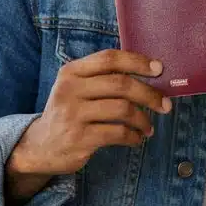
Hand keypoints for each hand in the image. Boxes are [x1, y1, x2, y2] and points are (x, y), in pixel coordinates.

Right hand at [6, 49, 170, 200]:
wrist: (40, 146)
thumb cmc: (70, 112)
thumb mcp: (77, 88)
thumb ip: (104, 78)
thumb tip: (151, 72)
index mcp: (71, 72)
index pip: (109, 59)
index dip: (137, 61)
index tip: (159, 69)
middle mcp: (69, 90)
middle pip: (121, 84)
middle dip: (150, 94)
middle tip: (165, 105)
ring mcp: (73, 115)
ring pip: (123, 109)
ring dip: (144, 119)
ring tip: (149, 127)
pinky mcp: (79, 138)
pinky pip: (118, 133)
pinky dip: (134, 136)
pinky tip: (137, 138)